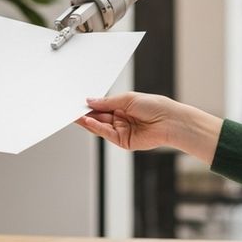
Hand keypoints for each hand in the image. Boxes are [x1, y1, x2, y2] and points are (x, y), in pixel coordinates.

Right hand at [76, 92, 222, 163]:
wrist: (170, 121)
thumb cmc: (155, 106)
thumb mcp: (128, 98)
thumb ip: (107, 102)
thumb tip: (90, 101)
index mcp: (122, 107)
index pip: (101, 107)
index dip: (89, 105)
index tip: (77, 103)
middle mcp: (121, 119)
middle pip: (98, 118)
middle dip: (85, 114)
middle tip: (72, 110)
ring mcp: (121, 131)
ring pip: (100, 127)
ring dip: (88, 122)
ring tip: (76, 116)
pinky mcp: (124, 142)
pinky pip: (106, 134)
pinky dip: (97, 128)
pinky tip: (89, 122)